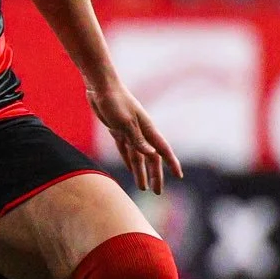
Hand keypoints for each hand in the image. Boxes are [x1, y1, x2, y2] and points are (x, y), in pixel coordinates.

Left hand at [87, 77, 183, 194]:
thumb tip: (152, 155)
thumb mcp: (125, 122)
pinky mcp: (117, 129)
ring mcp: (129, 131)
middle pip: (151, 158)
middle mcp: (141, 132)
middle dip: (155, 175)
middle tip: (156, 192)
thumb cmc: (114, 101)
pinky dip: (128, 160)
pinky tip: (130, 168)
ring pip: (138, 156)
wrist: (100, 86)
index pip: (163, 150)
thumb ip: (137, 139)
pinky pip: (125, 149)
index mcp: (147, 129)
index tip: (179, 176)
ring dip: (140, 171)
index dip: (171, 163)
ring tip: (143, 187)